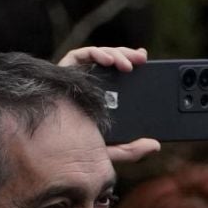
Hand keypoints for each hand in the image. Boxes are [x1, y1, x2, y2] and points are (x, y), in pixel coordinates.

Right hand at [57, 45, 161, 163]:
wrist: (50, 153)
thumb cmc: (78, 150)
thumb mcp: (110, 151)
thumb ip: (132, 150)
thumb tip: (156, 145)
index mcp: (103, 99)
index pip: (117, 76)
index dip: (130, 63)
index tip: (144, 59)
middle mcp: (89, 86)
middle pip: (110, 64)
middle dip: (126, 55)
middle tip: (141, 59)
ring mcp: (75, 78)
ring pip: (97, 56)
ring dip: (113, 53)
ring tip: (126, 64)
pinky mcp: (62, 74)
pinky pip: (79, 56)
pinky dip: (94, 53)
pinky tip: (107, 60)